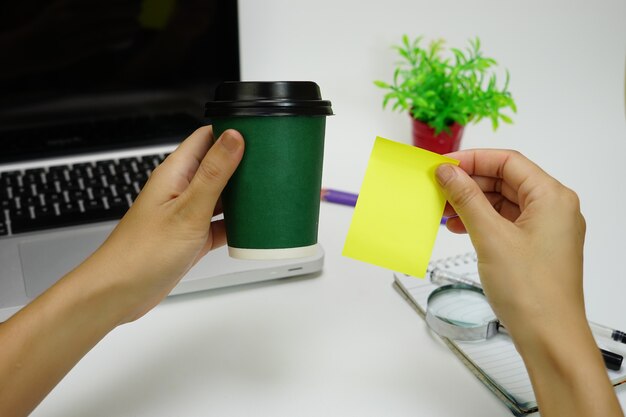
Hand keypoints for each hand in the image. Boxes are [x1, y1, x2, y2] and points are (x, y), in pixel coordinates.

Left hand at [0, 126, 244, 416]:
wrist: (119, 292)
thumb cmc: (141, 252)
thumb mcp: (188, 209)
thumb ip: (213, 173)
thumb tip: (233, 138)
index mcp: (175, 173)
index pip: (206, 138)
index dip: (231, 131)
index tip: (258, 133)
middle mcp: (181, 190)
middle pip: (218, 166)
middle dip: (243, 165)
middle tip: (270, 166)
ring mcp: (186, 213)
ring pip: (222, 196)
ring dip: (242, 196)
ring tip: (267, 195)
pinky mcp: (191, 236)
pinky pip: (220, 224)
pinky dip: (236, 225)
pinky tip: (251, 229)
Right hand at [435, 149, 621, 416]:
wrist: (549, 337)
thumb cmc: (531, 292)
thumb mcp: (490, 236)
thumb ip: (466, 198)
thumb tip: (447, 172)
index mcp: (552, 197)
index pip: (508, 161)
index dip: (472, 159)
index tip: (443, 165)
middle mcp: (554, 208)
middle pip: (506, 180)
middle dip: (469, 183)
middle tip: (438, 187)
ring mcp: (547, 228)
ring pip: (504, 201)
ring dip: (472, 203)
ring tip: (443, 210)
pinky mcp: (537, 245)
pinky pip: (506, 221)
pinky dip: (482, 220)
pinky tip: (459, 227)